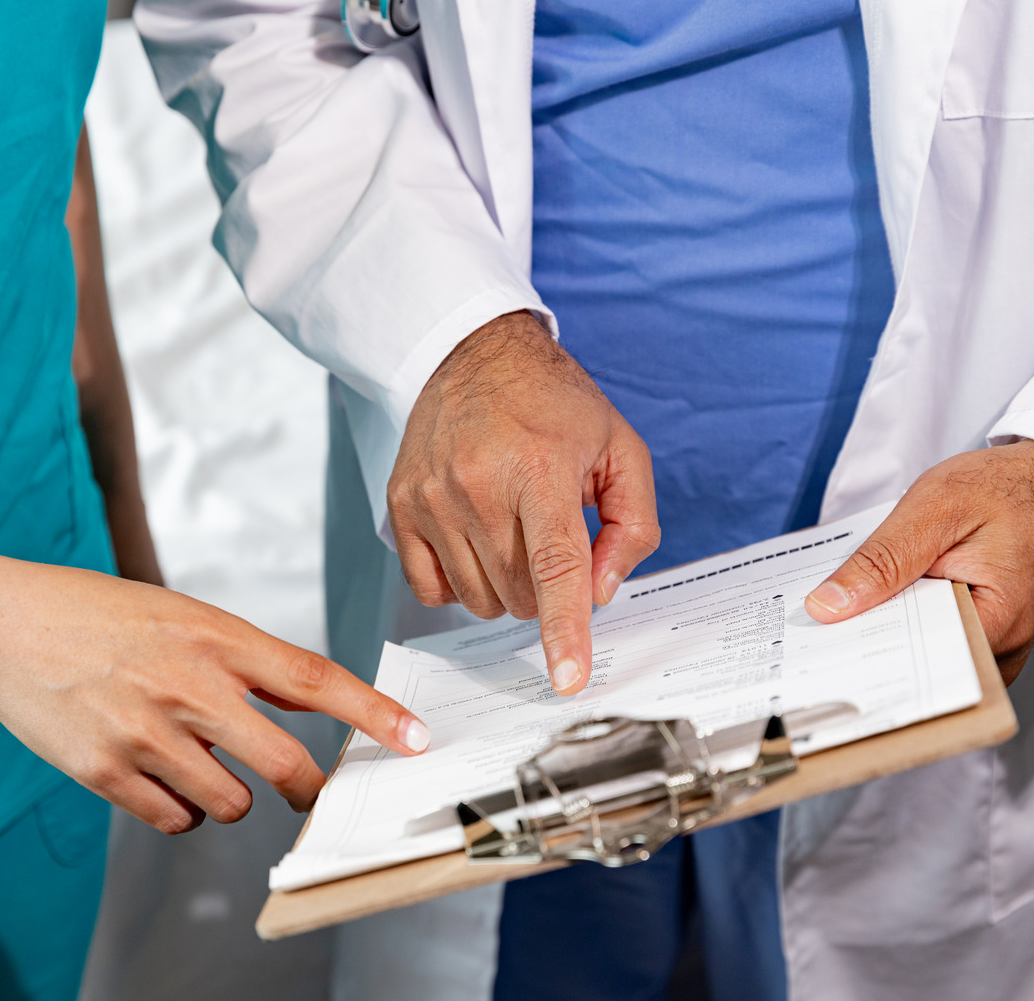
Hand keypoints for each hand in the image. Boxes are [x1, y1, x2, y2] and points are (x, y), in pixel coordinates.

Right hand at [0, 555, 430, 833]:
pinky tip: (156, 773)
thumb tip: (298, 702)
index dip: (372, 713)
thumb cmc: (99, 615)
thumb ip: (240, 658)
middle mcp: (189, 686)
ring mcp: (147, 734)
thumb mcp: (182, 614)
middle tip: (308, 791)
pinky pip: (177, 820)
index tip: (414, 737)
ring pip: (230, 803)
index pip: (314, 678)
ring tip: (191, 758)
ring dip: (227, 794)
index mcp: (216, 637)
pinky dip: (179, 809)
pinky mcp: (107, 773)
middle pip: (284, 765)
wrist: (3, 625)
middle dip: (307, 790)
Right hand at [388, 312, 659, 695]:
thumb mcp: (620, 449)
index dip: (565, 630)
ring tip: (514, 534)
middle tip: (552, 542)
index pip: (554, 565)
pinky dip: (462, 584)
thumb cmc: (553, 403)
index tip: (567, 679)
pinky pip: (431, 590)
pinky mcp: (401, 507)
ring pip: (479, 600)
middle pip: (520, 593)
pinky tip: (476, 543)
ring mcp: (432, 498)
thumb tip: (602, 592)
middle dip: (548, 590)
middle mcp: (478, 484)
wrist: (474, 354)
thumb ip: (632, 526)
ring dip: (506, 590)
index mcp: (539, 467)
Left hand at [803, 439, 1033, 683]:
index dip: (866, 659)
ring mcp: (998, 646)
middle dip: (866, 651)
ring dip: (882, 636)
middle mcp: (1005, 649)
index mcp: (999, 621)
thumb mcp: (934, 509)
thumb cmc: (1006, 490)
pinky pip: (935, 639)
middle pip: (920, 666)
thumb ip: (882, 561)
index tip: (816, 655)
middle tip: (811, 641)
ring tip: (833, 623)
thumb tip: (828, 607)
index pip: (920, 664)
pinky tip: (870, 609)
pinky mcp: (986, 635)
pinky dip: (903, 624)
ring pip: (924, 654)